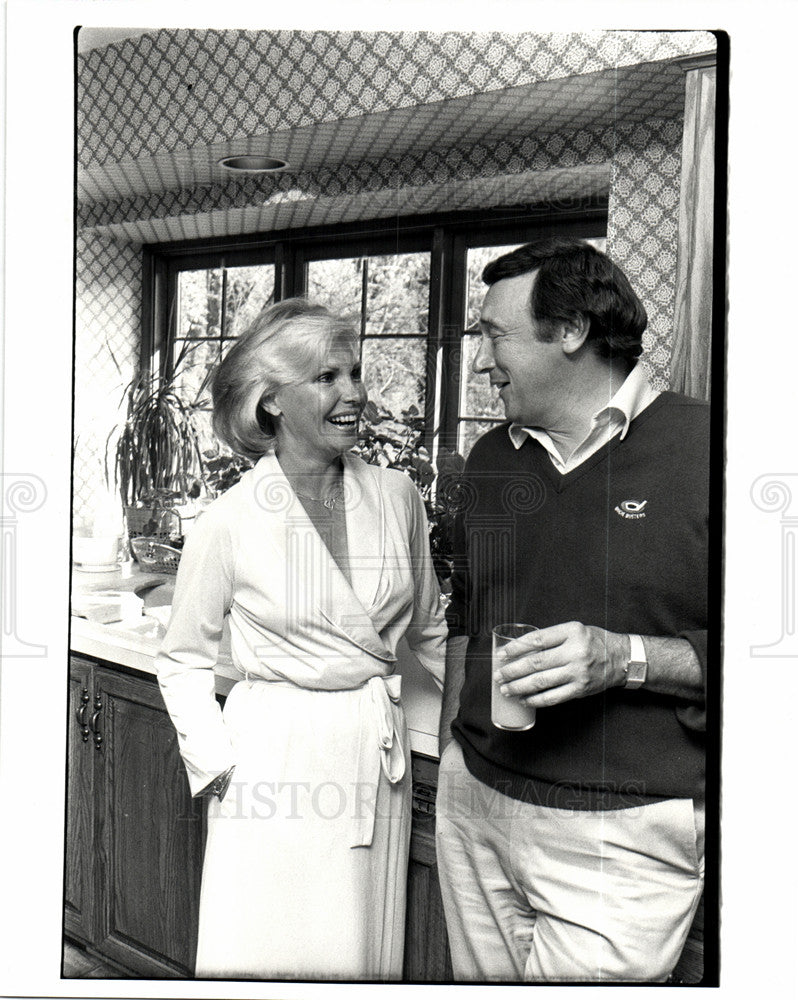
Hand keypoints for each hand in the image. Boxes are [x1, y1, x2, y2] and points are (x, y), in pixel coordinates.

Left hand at [494, 622, 627, 707]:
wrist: (621, 659)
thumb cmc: (594, 642)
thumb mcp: (574, 630)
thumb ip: (551, 637)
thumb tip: (519, 648)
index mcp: (571, 632)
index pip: (537, 639)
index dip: (516, 647)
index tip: (502, 654)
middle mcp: (574, 652)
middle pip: (536, 662)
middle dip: (513, 670)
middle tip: (498, 675)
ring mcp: (577, 672)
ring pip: (541, 682)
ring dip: (519, 687)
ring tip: (506, 689)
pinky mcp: (580, 689)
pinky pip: (553, 697)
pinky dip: (535, 700)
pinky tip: (524, 699)